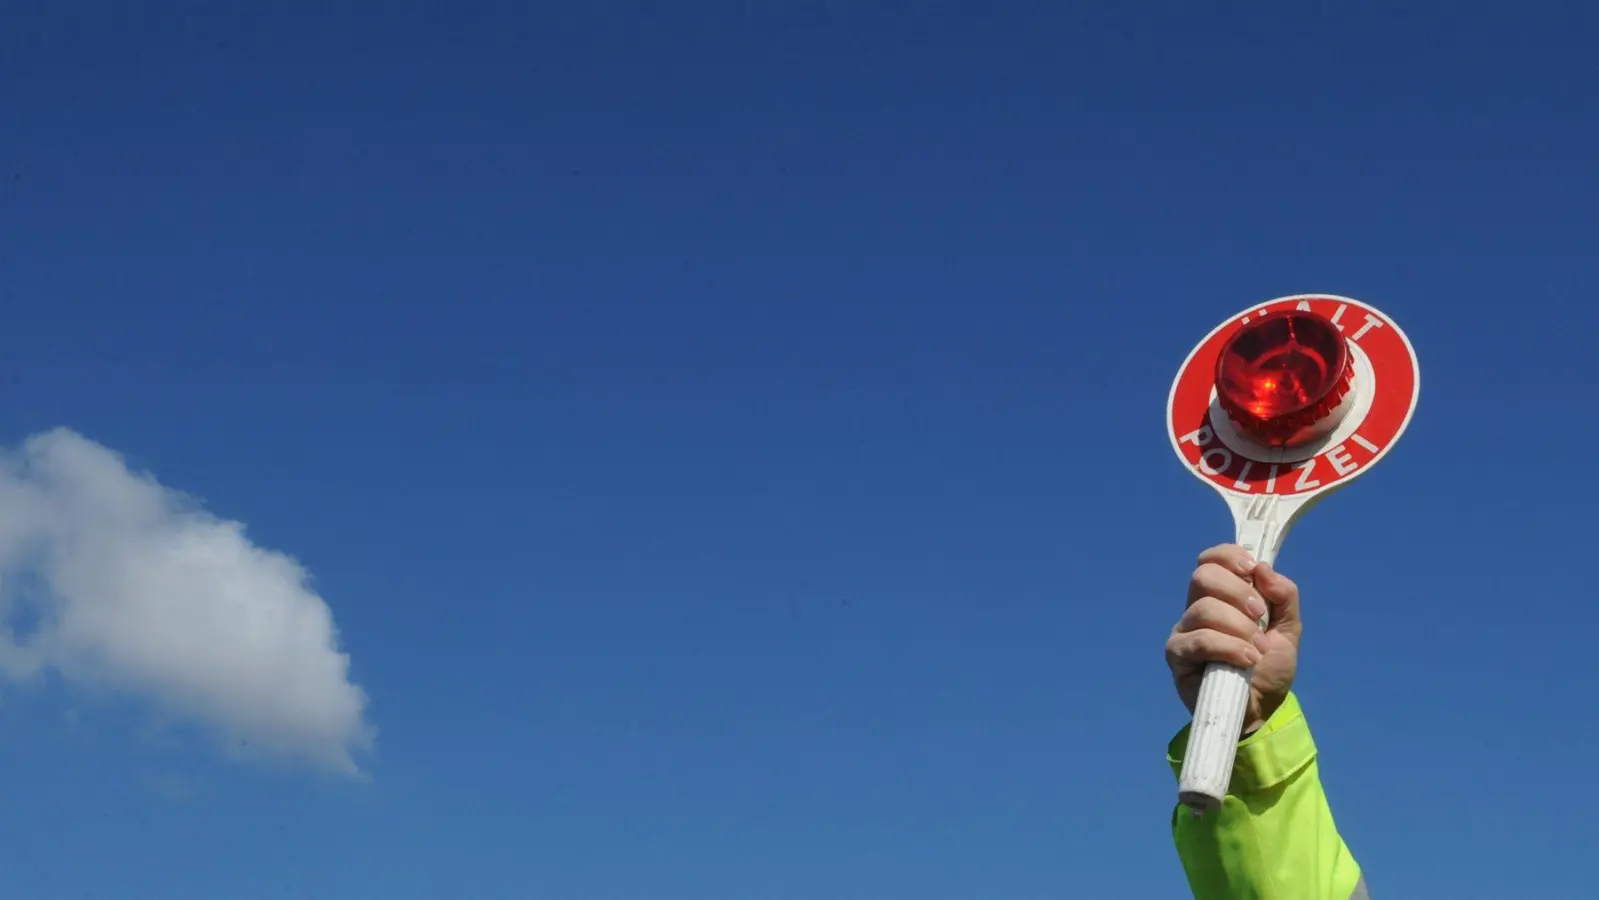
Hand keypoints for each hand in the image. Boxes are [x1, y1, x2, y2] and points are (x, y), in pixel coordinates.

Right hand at [1165, 544, 1302, 734]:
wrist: (1261, 710)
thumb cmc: (1269, 668)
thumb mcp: (1288, 629)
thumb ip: (1284, 596)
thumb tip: (1264, 569)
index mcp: (1220, 596)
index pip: (1211, 560)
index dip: (1229, 557)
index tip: (1252, 569)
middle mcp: (1196, 608)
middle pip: (1203, 577)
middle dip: (1238, 592)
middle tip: (1260, 616)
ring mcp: (1184, 631)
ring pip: (1204, 609)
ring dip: (1238, 627)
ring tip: (1257, 650)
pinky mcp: (1178, 656)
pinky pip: (1200, 640)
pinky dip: (1229, 648)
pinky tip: (1248, 661)